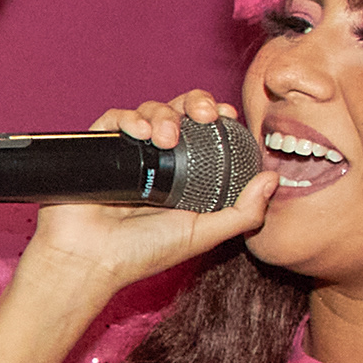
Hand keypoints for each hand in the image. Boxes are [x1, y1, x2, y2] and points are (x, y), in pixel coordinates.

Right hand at [23, 93, 272, 294]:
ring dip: (163, 114)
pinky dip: (129, 117)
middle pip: (179, 111)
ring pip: (149, 109)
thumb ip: (243, 212)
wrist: (90, 260)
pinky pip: (113, 119)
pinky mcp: (96, 149)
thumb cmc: (141, 253)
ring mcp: (125, 153)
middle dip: (195, 103)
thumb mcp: (203, 234)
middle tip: (205, 114)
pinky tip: (140, 133)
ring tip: (164, 137)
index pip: (203, 132)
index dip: (217, 116)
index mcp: (181, 175)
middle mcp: (155, 159)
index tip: (227, 116)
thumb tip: (273, 178)